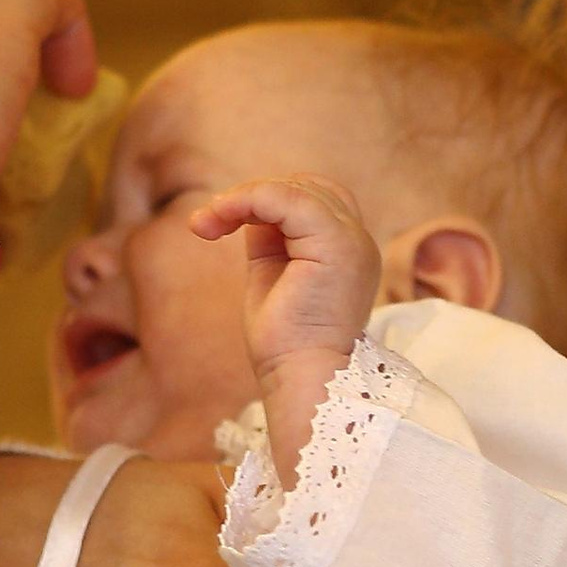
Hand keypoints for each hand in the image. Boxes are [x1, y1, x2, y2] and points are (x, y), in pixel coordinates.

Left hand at [192, 174, 379, 475]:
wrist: (300, 379)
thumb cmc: (284, 345)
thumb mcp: (272, 275)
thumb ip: (270, 238)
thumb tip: (250, 208)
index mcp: (346, 250)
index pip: (314, 198)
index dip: (268, 201)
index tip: (222, 225)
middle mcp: (358, 240)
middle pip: (306, 186)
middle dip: (254, 196)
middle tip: (210, 223)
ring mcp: (352, 240)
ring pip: (295, 188)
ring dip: (243, 197)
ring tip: (208, 223)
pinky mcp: (337, 244)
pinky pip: (288, 200)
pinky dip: (247, 200)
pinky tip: (218, 219)